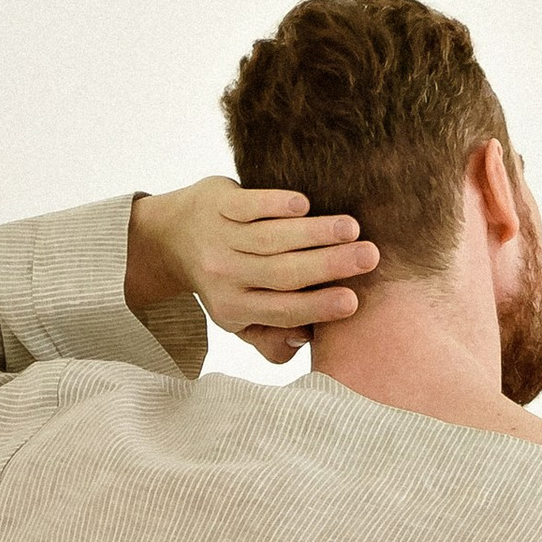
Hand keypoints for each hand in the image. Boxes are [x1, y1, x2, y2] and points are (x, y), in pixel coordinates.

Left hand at [127, 178, 377, 363]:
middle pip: (284, 272)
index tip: (353, 301)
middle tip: (369, 257)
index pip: (283, 310)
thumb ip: (272, 339)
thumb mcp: (239, 319)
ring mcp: (219, 236)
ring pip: (273, 237)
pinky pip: (251, 204)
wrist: (172, 237)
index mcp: (233, 308)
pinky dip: (277, 204)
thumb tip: (306, 339)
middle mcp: (224, 274)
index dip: (318, 307)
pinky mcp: (218, 202)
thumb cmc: (224, 281)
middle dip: (330, 265)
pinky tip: (305, 204)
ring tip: (352, 229)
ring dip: (316, 232)